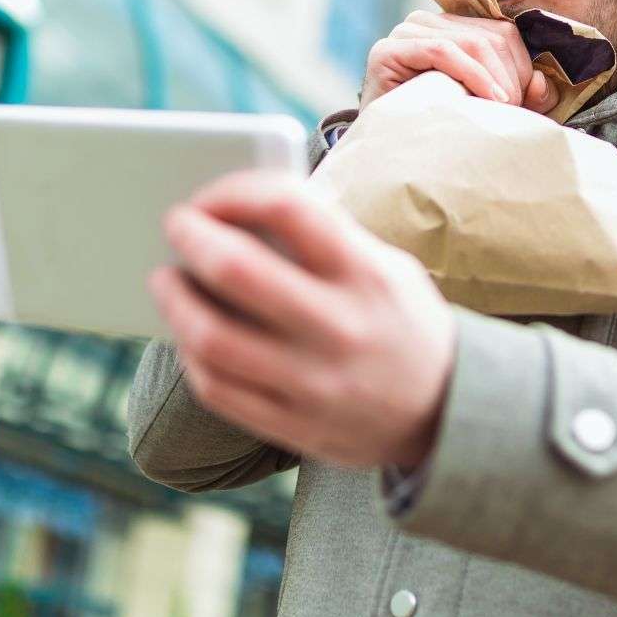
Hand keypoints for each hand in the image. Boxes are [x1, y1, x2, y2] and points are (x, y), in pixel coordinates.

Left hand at [152, 171, 457, 470]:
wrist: (451, 411)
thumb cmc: (402, 318)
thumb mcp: (386, 265)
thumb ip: (325, 237)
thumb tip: (242, 208)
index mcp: (367, 273)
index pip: (288, 206)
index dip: (236, 190)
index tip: (212, 193)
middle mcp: (341, 326)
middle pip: (236, 269)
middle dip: (191, 236)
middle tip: (176, 224)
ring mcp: (315, 383)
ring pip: (212, 338)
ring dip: (175, 300)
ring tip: (165, 279)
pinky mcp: (295, 426)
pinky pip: (218, 390)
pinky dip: (190, 355)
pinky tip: (187, 333)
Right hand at [359, 9, 558, 114]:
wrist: (384, 152)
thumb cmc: (434, 127)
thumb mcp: (483, 105)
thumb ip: (517, 92)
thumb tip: (543, 84)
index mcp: (451, 26)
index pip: (501, 32)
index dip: (521, 65)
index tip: (526, 101)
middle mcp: (427, 21)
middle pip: (491, 36)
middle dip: (511, 76)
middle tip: (512, 111)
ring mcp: (406, 31)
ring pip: (472, 42)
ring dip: (495, 79)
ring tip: (500, 109)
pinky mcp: (389, 49)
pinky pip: (443, 50)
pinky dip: (472, 74)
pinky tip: (487, 99)